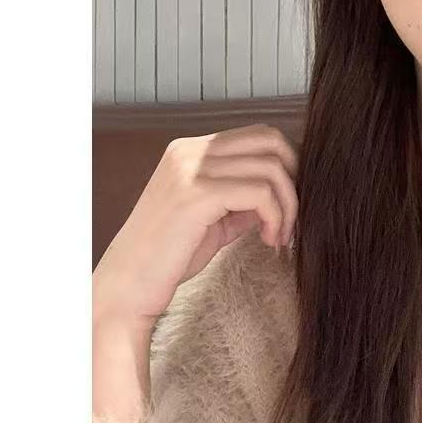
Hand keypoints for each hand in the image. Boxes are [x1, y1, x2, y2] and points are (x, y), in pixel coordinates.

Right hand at [92, 124, 299, 329]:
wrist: (128, 287)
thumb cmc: (169, 256)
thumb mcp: (214, 217)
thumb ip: (244, 197)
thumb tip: (286, 189)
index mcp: (189, 150)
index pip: (258, 135)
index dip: (286, 164)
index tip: (287, 201)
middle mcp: (188, 151)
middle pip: (270, 141)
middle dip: (294, 178)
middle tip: (290, 214)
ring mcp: (191, 169)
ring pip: (270, 168)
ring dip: (288, 205)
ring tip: (279, 235)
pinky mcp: (198, 194)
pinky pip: (260, 193)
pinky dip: (276, 217)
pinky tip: (269, 239)